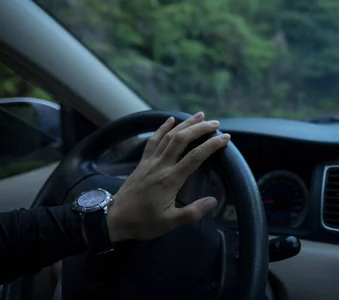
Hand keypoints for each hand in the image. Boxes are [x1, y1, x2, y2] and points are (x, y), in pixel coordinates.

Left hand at [106, 112, 229, 242]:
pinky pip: (153, 140)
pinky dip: (162, 128)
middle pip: (182, 140)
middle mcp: (161, 165)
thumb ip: (192, 212)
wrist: (113, 219)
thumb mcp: (169, 223)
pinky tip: (170, 119)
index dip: (212, 145)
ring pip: (169, 136)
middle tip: (215, 123)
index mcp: (170, 179)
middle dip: (200, 128)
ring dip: (185, 124)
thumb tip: (213, 201)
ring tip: (199, 115)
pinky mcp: (142, 162)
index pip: (195, 156)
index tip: (225, 138)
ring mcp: (150, 161)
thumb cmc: (143, 222)